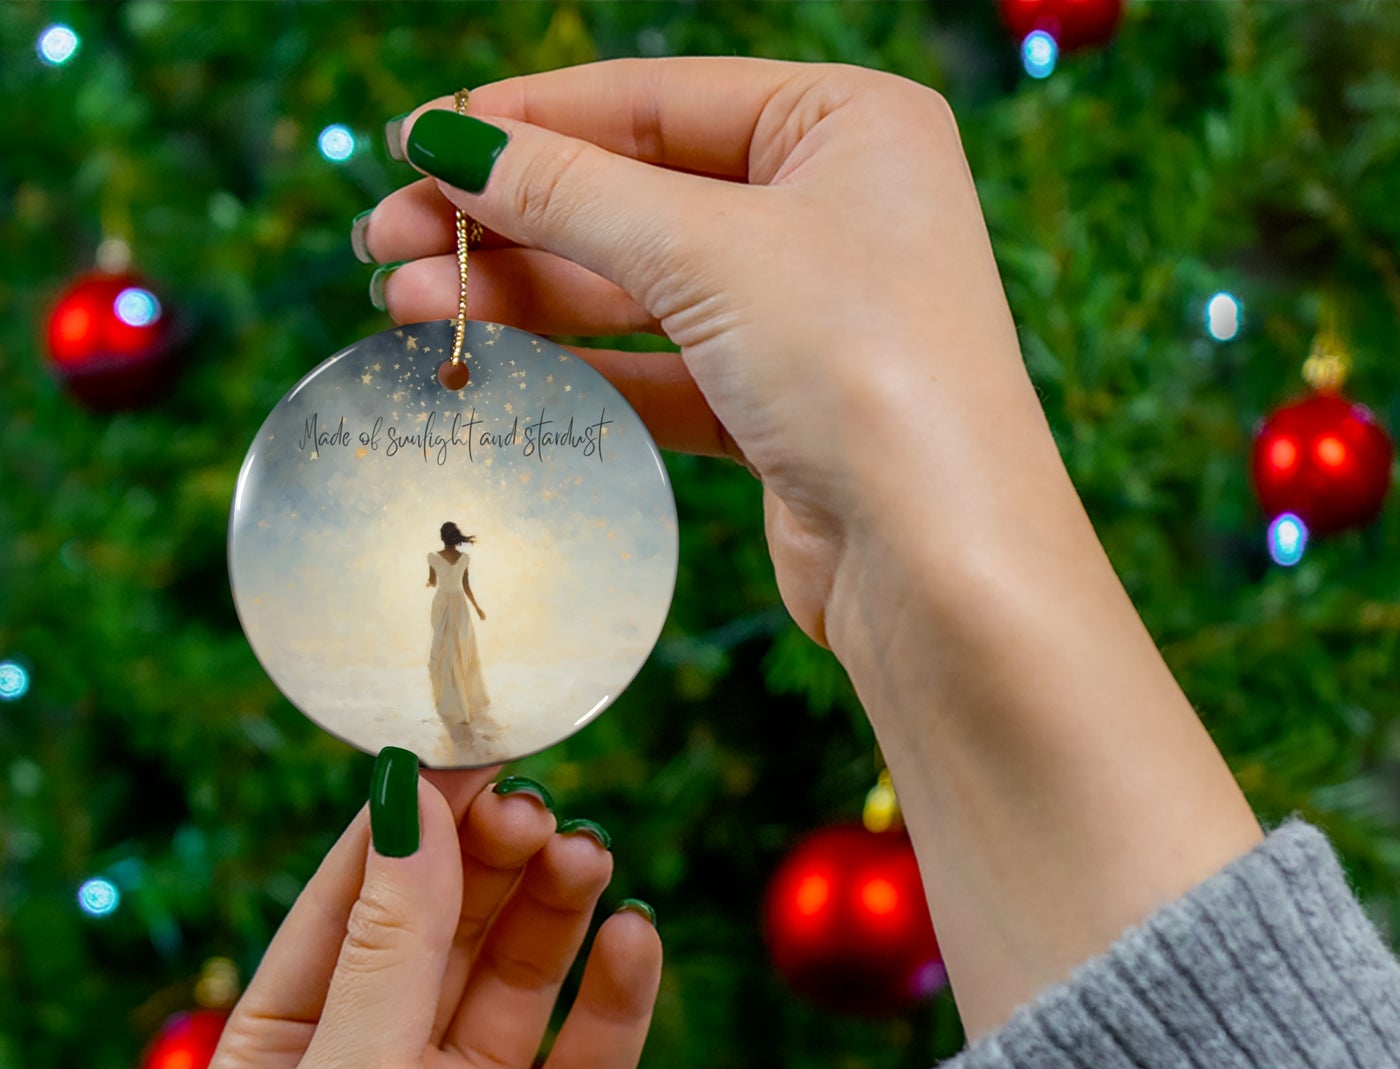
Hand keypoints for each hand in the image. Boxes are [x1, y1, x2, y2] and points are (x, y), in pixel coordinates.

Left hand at [202, 764, 661, 1068]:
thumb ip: (390, 946)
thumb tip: (408, 801)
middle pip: (446, 929)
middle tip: (541, 810)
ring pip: (521, 978)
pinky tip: (635, 939)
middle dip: (491, 864)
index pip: (352, 903)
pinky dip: (617, 994)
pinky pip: (591, 1055)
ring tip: (590, 857)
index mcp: (289, 1053)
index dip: (410, 826)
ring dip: (556, 912)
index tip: (470, 752)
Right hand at [362, 58, 1056, 655]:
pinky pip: (663, 369)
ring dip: (526, 295)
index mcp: (847, 125)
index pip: (655, 100)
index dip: (527, 120)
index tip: (415, 142)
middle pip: (637, 195)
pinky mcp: (783, 409)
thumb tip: (450, 141)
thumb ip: (573, 194)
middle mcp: (834, 210)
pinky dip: (582, 366)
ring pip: (640, 288)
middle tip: (385, 241)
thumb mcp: (708, 252)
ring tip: (406, 305)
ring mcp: (809, 315)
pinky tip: (493, 361)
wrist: (938, 562)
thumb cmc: (862, 369)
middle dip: (508, 219)